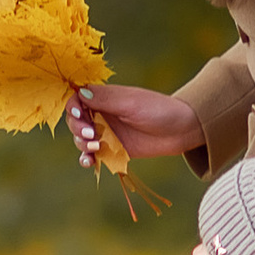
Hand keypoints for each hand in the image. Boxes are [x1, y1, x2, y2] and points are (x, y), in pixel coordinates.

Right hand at [66, 84, 202, 169]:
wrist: (181, 130)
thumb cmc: (158, 110)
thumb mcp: (131, 103)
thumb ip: (105, 99)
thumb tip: (79, 92)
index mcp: (105, 98)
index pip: (77, 100)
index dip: (73, 108)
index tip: (79, 115)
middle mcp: (103, 115)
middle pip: (75, 121)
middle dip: (78, 128)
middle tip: (92, 134)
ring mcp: (107, 133)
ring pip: (81, 139)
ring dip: (82, 143)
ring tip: (95, 146)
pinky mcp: (113, 150)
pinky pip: (93, 155)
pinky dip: (87, 158)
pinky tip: (90, 161)